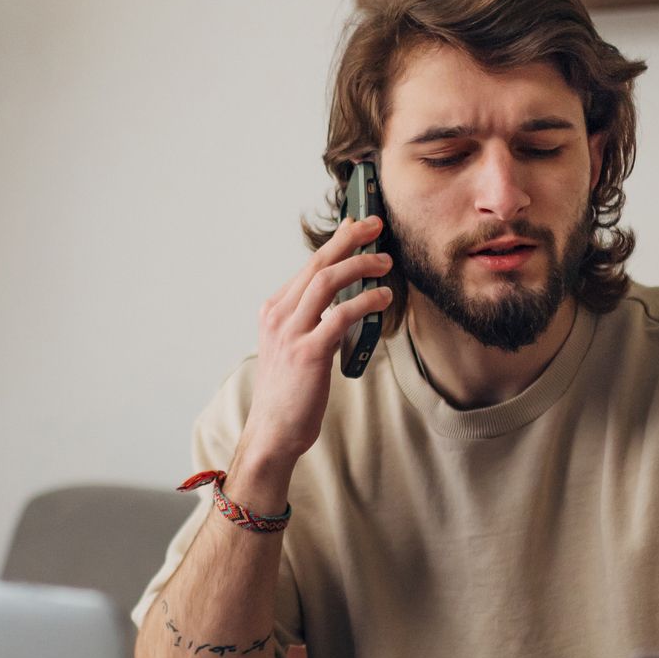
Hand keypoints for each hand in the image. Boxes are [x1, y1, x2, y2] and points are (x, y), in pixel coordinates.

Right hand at [240, 215, 392, 471]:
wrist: (272, 432)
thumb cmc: (288, 394)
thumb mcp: (292, 348)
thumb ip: (310, 323)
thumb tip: (342, 301)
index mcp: (274, 312)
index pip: (308, 267)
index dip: (336, 243)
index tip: (358, 226)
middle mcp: (278, 317)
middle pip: (317, 264)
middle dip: (348, 239)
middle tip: (376, 225)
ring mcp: (291, 334)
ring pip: (326, 282)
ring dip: (359, 265)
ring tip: (385, 262)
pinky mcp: (308, 353)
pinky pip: (340, 316)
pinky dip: (365, 302)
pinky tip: (383, 298)